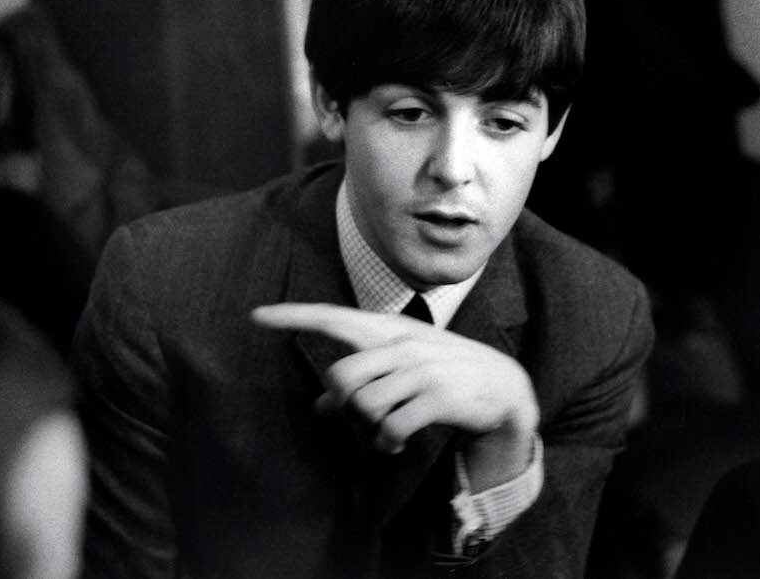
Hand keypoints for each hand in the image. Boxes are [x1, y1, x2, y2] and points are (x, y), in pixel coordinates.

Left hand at [252, 303, 538, 489]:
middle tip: (363, 415)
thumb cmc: (445, 376)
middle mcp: (404, 344)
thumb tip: (320, 408)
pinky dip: (387, 443)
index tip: (256, 315)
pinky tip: (396, 443)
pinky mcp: (436, 397)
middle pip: (341, 377)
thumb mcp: (405, 370)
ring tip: (387, 431)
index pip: (334, 318)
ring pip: (364, 406)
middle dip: (345, 404)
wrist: (504, 388)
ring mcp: (421, 370)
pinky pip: (390, 428)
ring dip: (370, 429)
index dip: (294, 317)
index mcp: (392, 330)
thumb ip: (364, 381)